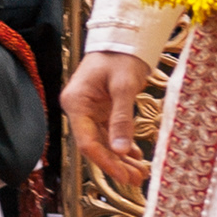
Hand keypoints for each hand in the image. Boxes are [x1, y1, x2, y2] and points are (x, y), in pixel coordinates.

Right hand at [65, 51, 155, 188]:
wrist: (124, 37)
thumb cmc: (120, 55)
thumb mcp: (124, 86)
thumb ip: (122, 119)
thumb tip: (121, 150)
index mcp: (76, 103)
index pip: (87, 142)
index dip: (106, 161)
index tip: (124, 175)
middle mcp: (79, 109)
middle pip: (95, 145)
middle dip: (116, 164)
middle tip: (136, 179)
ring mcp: (89, 110)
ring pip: (104, 142)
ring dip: (121, 158)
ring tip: (140, 172)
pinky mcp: (101, 110)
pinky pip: (110, 133)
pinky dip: (123, 145)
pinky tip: (136, 156)